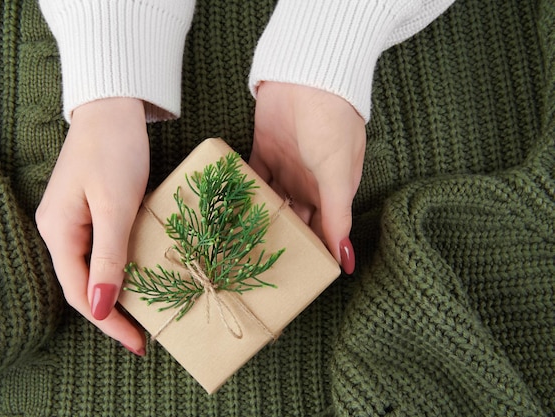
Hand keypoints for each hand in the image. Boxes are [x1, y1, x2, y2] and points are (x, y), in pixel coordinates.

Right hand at [36, 98, 148, 354]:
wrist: (114, 108)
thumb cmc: (115, 151)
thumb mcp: (115, 207)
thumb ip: (109, 258)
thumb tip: (99, 307)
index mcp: (58, 231)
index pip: (78, 292)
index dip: (107, 322)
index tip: (137, 343)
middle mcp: (58, 230)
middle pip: (82, 284)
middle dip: (112, 312)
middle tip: (144, 335)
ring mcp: (72, 220)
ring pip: (92, 269)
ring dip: (116, 293)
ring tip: (145, 314)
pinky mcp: (89, 211)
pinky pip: (101, 251)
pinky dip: (120, 269)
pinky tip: (139, 278)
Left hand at [250, 82, 365, 273]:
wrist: (306, 76)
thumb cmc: (332, 124)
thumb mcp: (338, 174)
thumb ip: (338, 216)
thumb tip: (345, 262)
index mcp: (332, 190)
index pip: (324, 230)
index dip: (314, 253)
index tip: (298, 278)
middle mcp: (309, 182)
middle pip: (295, 219)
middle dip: (282, 240)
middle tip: (261, 266)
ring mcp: (285, 166)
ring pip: (272, 201)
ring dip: (260, 218)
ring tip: (240, 244)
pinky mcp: (263, 150)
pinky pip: (252, 177)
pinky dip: (244, 191)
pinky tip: (230, 210)